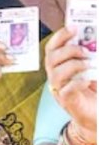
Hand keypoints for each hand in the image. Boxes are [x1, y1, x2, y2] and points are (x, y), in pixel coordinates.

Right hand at [46, 26, 95, 141]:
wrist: (96, 117)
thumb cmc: (95, 91)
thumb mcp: (95, 70)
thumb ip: (94, 57)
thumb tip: (97, 44)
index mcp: (60, 66)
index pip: (52, 48)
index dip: (60, 36)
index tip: (74, 28)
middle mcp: (56, 76)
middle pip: (51, 58)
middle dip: (68, 50)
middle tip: (86, 50)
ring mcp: (59, 89)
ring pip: (55, 73)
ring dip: (74, 65)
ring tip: (89, 65)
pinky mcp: (67, 102)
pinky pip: (66, 89)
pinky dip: (78, 82)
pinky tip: (88, 80)